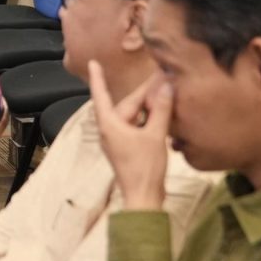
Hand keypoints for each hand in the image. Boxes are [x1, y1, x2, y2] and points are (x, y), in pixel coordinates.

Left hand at [88, 60, 172, 211]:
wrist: (143, 198)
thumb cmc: (144, 167)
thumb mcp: (155, 135)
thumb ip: (161, 110)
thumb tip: (166, 86)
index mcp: (110, 124)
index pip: (102, 95)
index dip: (99, 78)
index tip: (93, 62)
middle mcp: (110, 130)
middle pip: (126, 105)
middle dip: (142, 93)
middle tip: (162, 78)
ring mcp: (118, 140)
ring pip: (133, 116)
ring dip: (147, 107)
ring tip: (165, 94)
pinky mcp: (128, 148)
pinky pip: (137, 127)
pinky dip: (148, 119)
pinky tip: (162, 115)